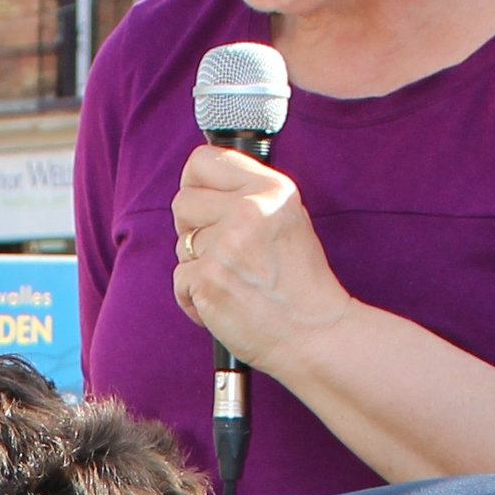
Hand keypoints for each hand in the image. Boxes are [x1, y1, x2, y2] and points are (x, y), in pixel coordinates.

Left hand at [170, 142, 354, 383]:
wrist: (314, 334)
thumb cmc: (299, 284)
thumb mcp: (287, 220)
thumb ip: (248, 197)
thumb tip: (199, 187)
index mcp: (271, 190)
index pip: (203, 160)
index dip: (194, 185)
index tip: (202, 205)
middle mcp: (249, 210)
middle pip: (182, 202)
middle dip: (192, 229)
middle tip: (220, 253)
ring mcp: (227, 245)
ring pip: (181, 244)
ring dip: (197, 267)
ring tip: (233, 282)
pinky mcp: (209, 280)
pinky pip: (180, 280)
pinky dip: (195, 299)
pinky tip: (225, 304)